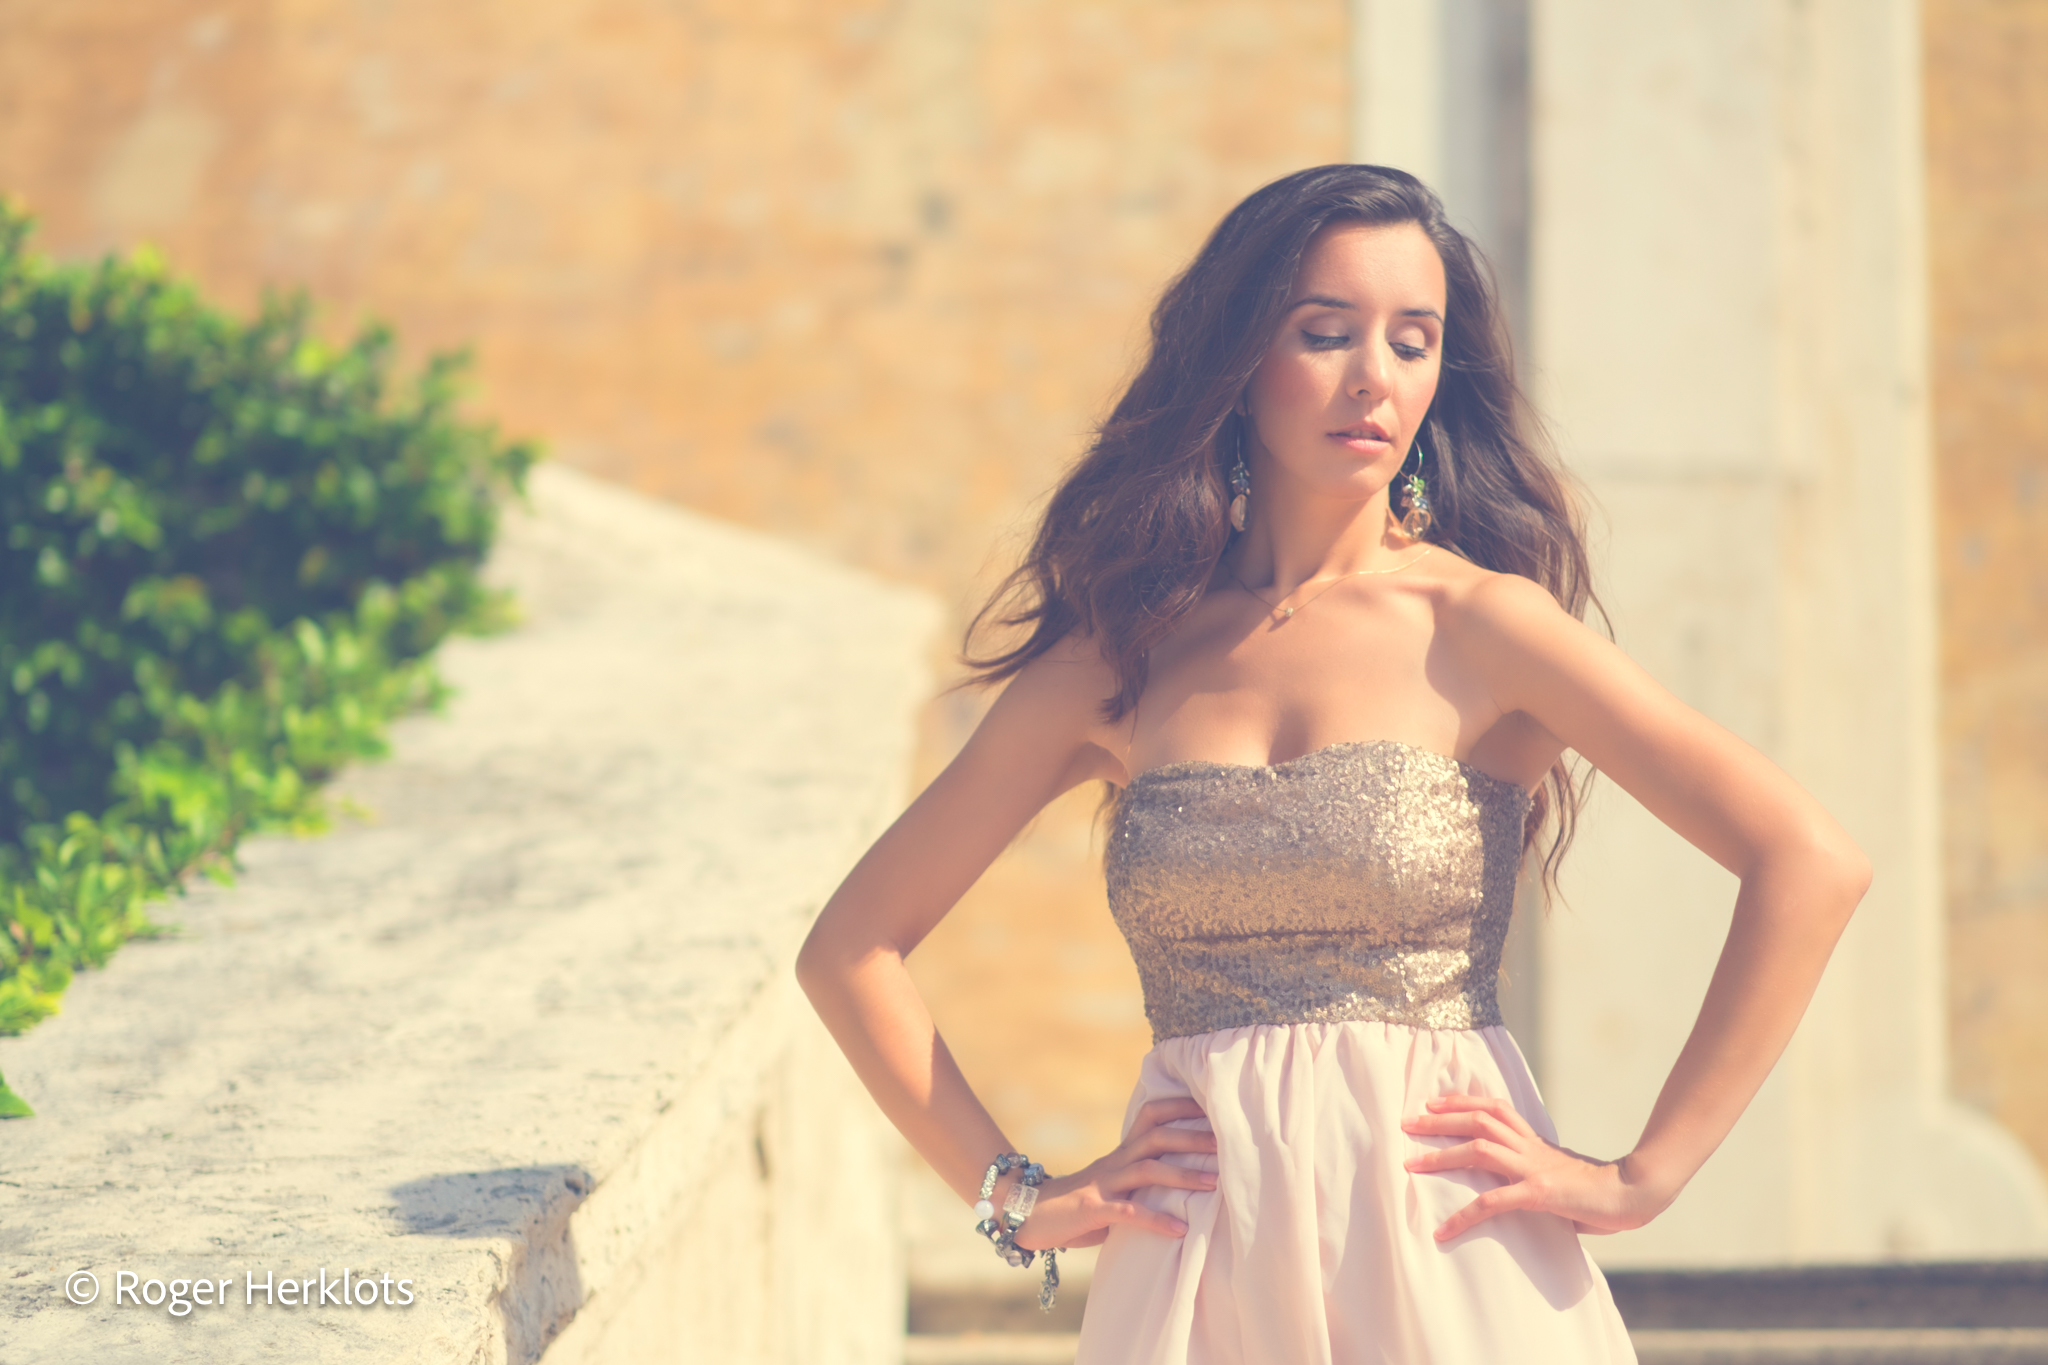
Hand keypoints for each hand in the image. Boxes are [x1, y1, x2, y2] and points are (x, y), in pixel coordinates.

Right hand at [1008, 1098, 1218, 1250]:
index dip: (1181, 1106)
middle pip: (1157, 1137)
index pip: (1152, 1115)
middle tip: (1226, 1144)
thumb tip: (1184, 1177)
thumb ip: (1142, 1178)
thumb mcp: (1114, 1184)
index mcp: (1121, 1152)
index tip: (1214, 1105)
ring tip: (1214, 1184)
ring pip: (1147, 1170)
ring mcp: (1104, 1184)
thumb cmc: (1079, 1203)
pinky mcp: (1093, 1209)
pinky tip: (1180, 1230)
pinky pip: (1128, 1213)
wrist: (1029, 1214)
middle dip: (1193, 1138)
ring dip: (1183, 1175)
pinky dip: (1156, 1220)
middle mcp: (1115, 1161)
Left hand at [1401, 1094, 1670, 1240]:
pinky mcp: (1539, 1193)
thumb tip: (1520, 1192)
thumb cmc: (1601, 1193)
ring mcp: (1534, 1168)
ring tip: (1411, 1166)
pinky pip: (1493, 1202)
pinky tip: (1444, 1230)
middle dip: (1440, 1120)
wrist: (1635, 1195)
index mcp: (1535, 1142)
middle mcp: (1530, 1148)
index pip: (1494, 1108)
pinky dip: (1464, 1215)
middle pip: (1478, 1120)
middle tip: (1407, 1123)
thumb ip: (1537, 1180)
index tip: (1434, 1102)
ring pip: (1479, 1149)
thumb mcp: (1562, 1179)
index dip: (1463, 1101)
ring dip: (1442, 1156)